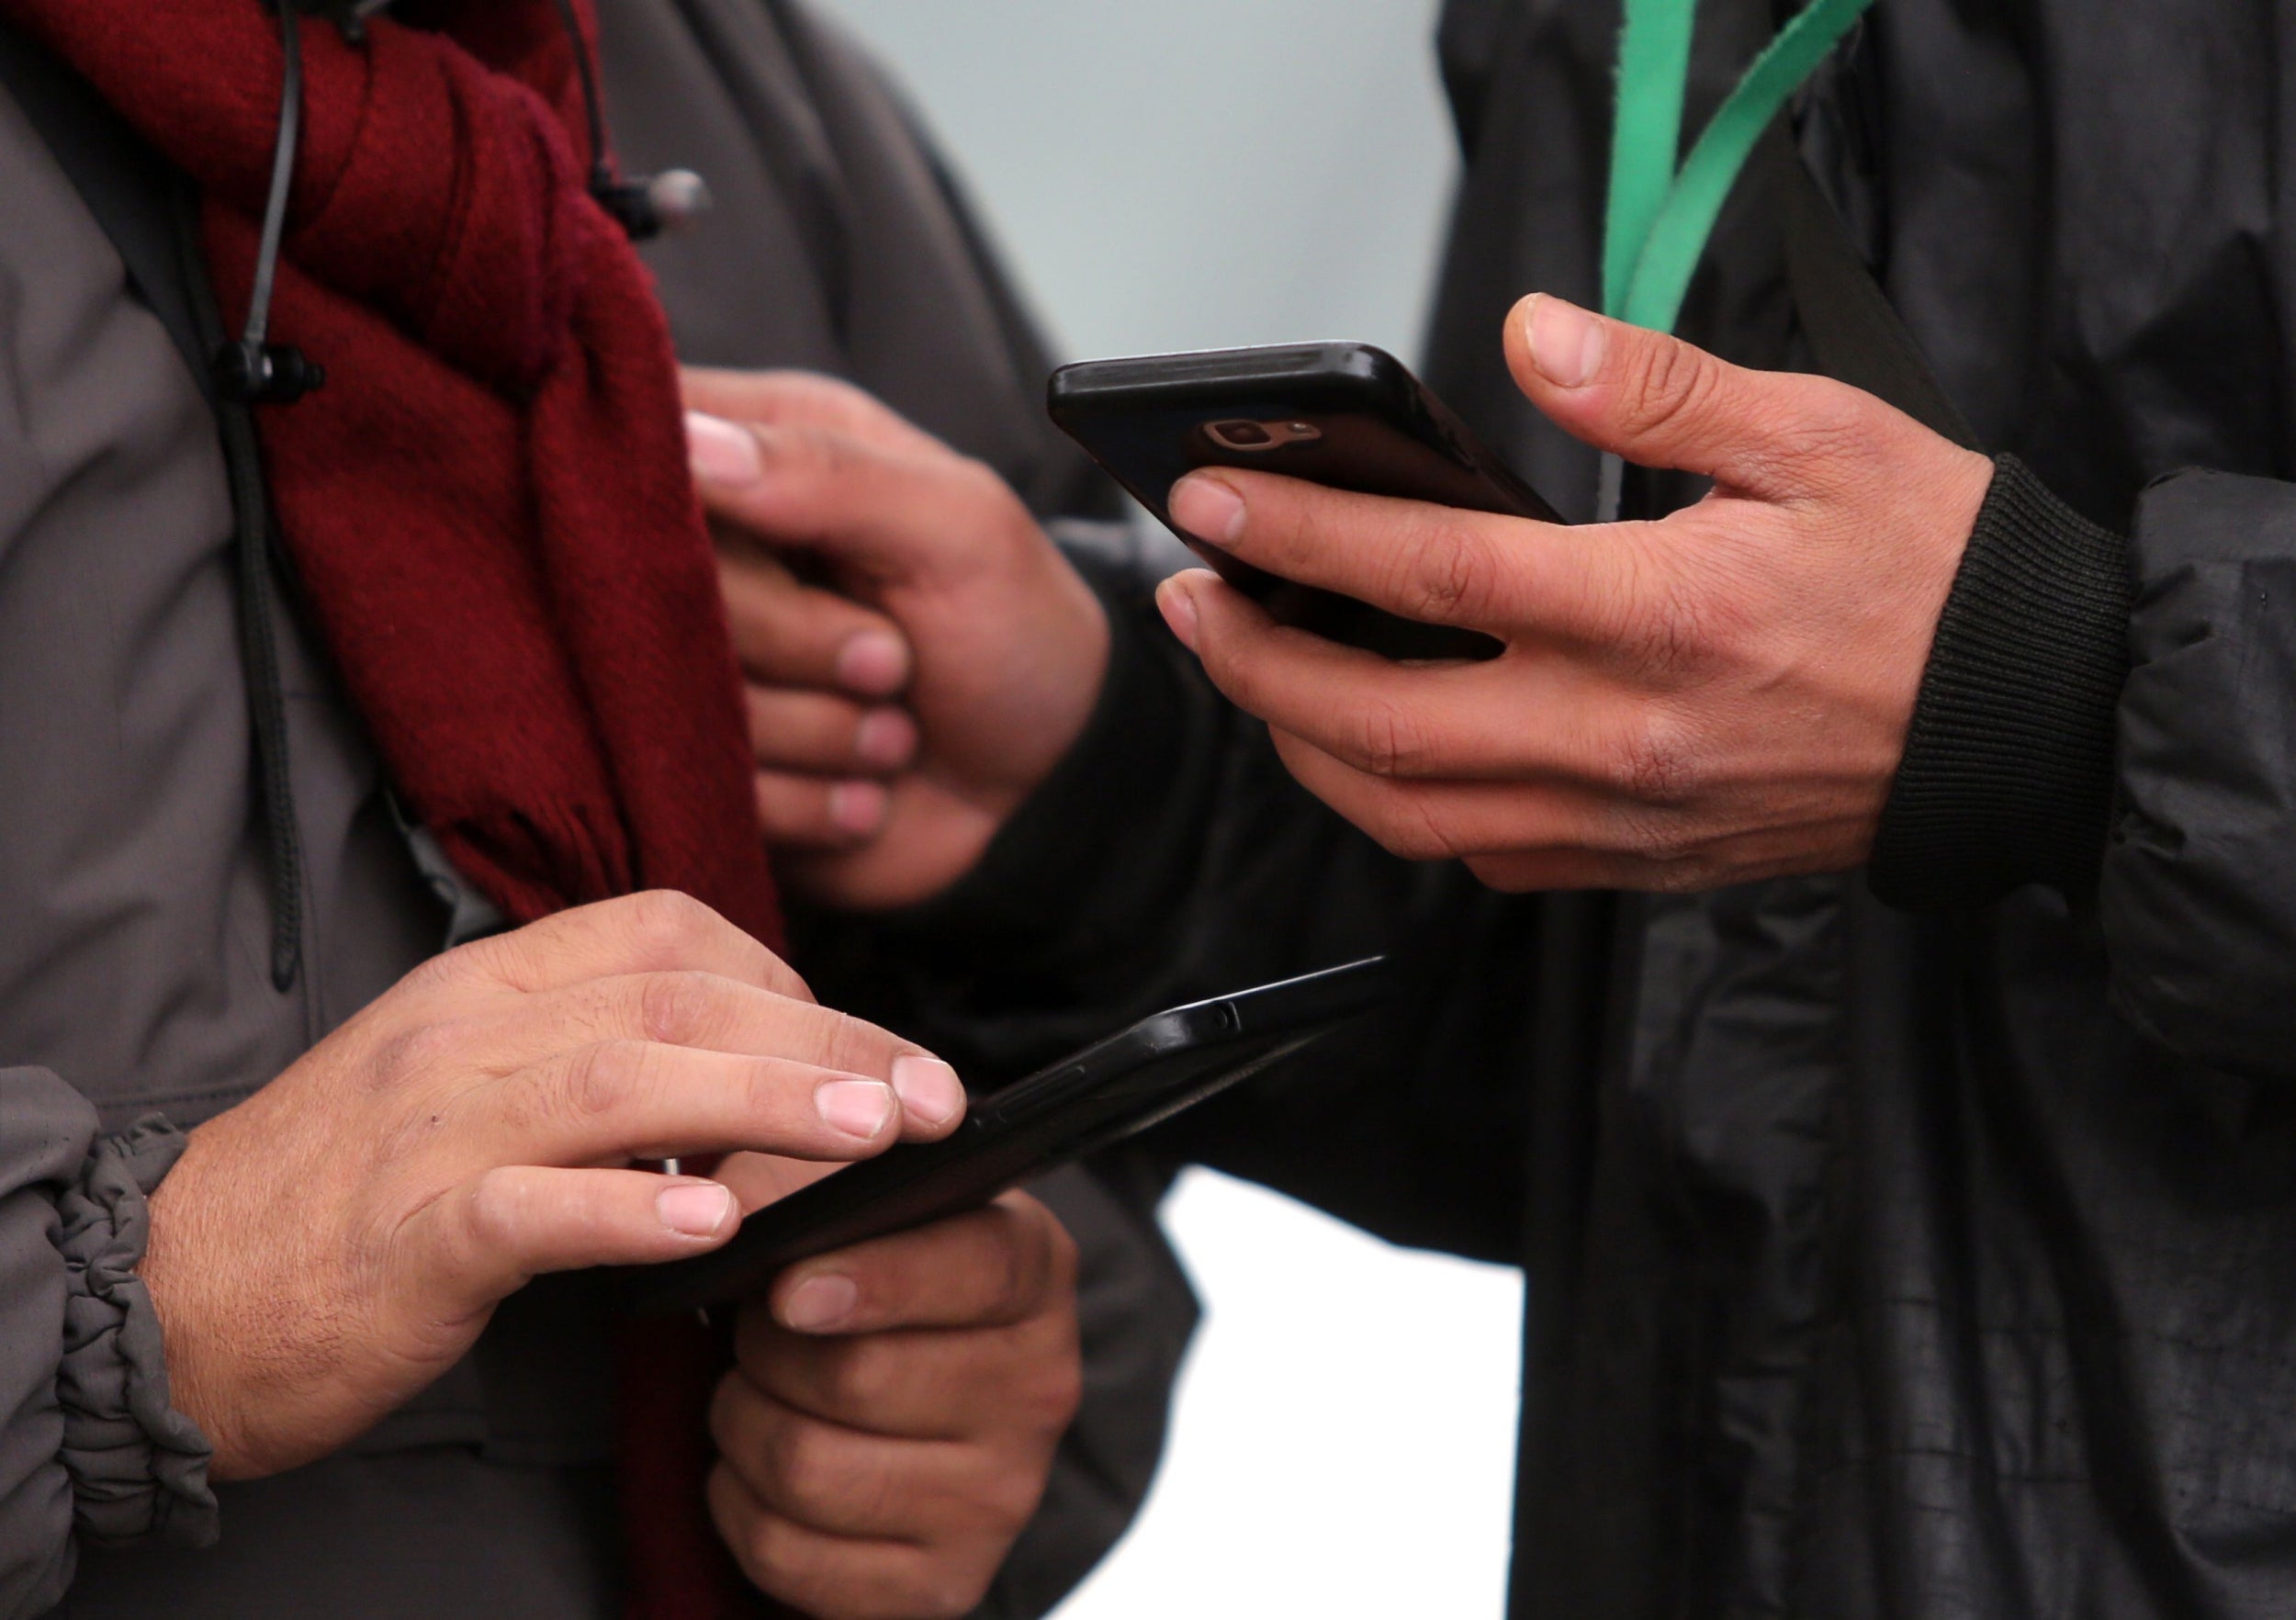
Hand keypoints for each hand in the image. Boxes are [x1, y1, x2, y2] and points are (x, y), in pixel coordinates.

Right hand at [137, 891, 966, 1479]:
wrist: (167, 1292)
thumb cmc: (343, 1195)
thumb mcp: (466, 1088)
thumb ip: (592, 1059)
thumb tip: (750, 1075)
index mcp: (488, 985)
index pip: (668, 930)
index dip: (791, 977)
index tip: (869, 1046)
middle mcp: (464, 1033)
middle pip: (677, 999)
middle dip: (826, 1040)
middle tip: (932, 1098)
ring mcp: (430, 1129)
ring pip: (622, 1082)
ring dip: (765, 1101)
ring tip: (869, 1137)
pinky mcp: (405, 1236)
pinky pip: (529, 1207)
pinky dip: (629, 1210)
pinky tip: (714, 1225)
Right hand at [683, 369, 1109, 910]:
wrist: (1052, 790)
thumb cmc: (1019, 632)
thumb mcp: (959, 529)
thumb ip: (831, 473)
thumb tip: (692, 443)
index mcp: (772, 450)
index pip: (652, 436)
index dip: (670, 490)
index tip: (757, 544)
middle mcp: (721, 554)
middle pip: (655, 583)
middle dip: (793, 640)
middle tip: (891, 660)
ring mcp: (709, 668)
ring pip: (678, 697)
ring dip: (820, 732)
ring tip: (896, 729)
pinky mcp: (716, 767)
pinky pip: (716, 788)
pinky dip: (812, 801)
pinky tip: (868, 790)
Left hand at [704, 1184, 1081, 1619]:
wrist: (903, 1392)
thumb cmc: (863, 1273)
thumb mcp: (853, 1193)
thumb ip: (809, 1170)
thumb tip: (742, 1201)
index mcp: (1035, 1272)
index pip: (976, 1269)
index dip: (876, 1279)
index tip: (788, 1287)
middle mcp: (1040, 1388)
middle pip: (862, 1377)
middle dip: (765, 1350)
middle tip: (751, 1330)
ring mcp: (999, 1497)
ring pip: (810, 1469)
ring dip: (742, 1426)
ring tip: (749, 1392)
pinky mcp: (942, 1583)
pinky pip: (789, 1554)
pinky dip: (739, 1506)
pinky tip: (758, 1468)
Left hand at [1154, 293, 1995, 892]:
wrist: (2028, 725)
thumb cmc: (1934, 577)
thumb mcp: (1815, 434)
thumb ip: (1653, 389)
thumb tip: (1528, 338)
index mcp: (1656, 615)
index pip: (1426, 578)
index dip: (1298, 540)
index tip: (1211, 505)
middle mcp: (1618, 736)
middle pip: (1373, 725)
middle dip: (1252, 664)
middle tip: (1194, 601)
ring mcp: (1618, 818)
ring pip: (1403, 812)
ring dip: (1299, 746)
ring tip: (1250, 668)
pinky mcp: (1632, 864)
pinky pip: (1475, 857)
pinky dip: (1392, 806)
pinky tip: (1364, 748)